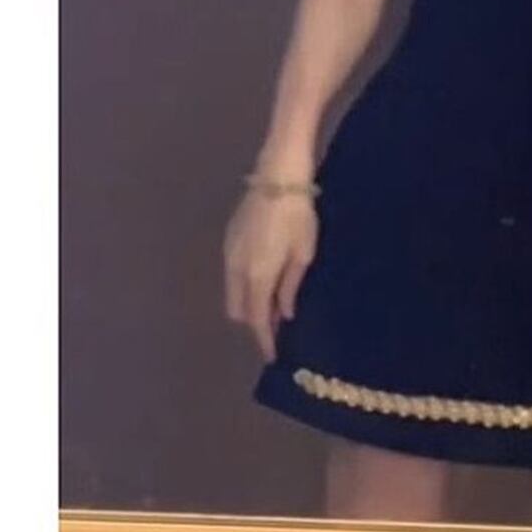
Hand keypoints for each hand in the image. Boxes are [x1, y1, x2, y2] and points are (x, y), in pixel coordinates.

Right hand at [222, 188, 318, 362]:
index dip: (264, 339)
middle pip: (238, 310)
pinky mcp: (228, 238)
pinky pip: (232, 273)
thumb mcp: (303, 252)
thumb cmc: (298, 215)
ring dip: (248, 302)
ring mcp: (229, 253)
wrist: (278, 176)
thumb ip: (290, 286)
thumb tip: (285, 313)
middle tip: (276, 322)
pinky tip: (262, 275)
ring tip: (272, 299)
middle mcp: (236, 270)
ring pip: (232, 292)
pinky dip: (244, 283)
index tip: (272, 354)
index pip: (257, 319)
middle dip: (254, 321)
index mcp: (257, 276)